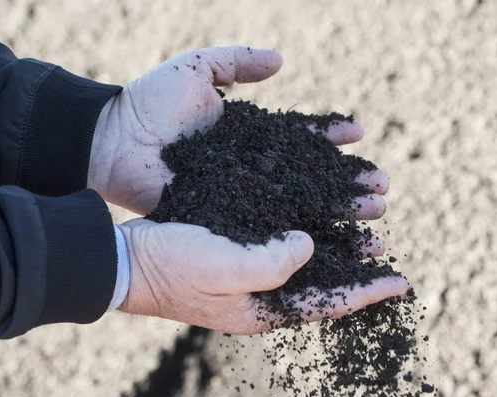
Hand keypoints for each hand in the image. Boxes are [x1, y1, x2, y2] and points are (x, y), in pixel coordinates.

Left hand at [87, 45, 388, 216]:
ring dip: (336, 209)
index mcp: (251, 135)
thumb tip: (282, 60)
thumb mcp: (197, 69)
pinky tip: (330, 236)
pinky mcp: (227, 218)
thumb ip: (238, 61)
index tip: (359, 135)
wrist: (113, 140)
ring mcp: (242, 196)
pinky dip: (299, 232)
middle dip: (346, 181)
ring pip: (299, 204)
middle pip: (310, 176)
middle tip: (382, 189)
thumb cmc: (151, 102)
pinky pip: (268, 225)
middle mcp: (254, 168)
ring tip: (373, 212)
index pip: (301, 137)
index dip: (330, 137)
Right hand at [117, 219, 410, 334]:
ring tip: (363, 228)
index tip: (401, 282)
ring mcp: (248, 272)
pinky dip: (305, 228)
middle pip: (322, 282)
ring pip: (305, 259)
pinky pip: (281, 241)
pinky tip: (315, 213)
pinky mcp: (236, 249)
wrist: (128, 257)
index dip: (367, 291)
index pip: (328, 302)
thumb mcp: (227, 269)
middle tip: (385, 248)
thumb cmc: (173, 266)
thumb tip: (310, 244)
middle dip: (356, 267)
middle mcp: (261, 293)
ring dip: (335, 244)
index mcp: (264, 309)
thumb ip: (276, 262)